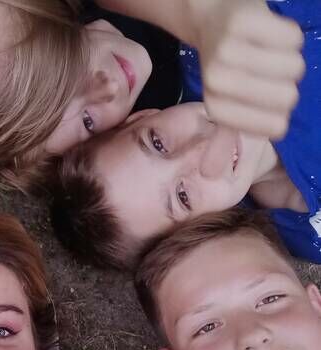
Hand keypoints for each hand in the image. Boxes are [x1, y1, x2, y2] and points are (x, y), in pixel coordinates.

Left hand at [186, 0, 303, 139]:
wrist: (210, 19)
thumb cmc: (223, 68)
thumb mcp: (221, 105)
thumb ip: (222, 140)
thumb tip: (211, 175)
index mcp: (215, 105)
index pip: (275, 127)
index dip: (280, 115)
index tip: (263, 101)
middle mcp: (218, 80)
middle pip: (288, 98)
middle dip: (286, 87)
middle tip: (266, 76)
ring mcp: (229, 49)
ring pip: (294, 67)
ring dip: (289, 60)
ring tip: (267, 55)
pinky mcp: (245, 19)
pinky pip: (293, 38)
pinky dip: (288, 37)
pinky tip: (267, 36)